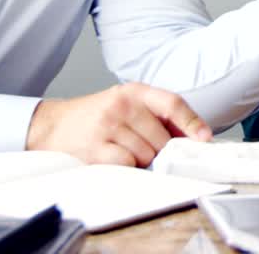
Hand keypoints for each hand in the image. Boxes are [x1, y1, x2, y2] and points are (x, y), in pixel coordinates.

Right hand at [25, 82, 211, 166]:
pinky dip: (127, 167)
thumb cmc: (96, 116)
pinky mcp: (95, 147)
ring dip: (142, 160)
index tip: (204, 138)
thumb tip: (192, 135)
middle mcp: (122, 105)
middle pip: (162, 137)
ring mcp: (108, 125)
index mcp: (134, 91)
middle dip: (159, 150)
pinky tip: (113, 157)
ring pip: (146, 153)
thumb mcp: (126, 104)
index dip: (192, 122)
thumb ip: (157, 115)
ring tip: (123, 150)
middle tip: (143, 147)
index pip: (172, 103)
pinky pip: (128, 164)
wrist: (54, 124)